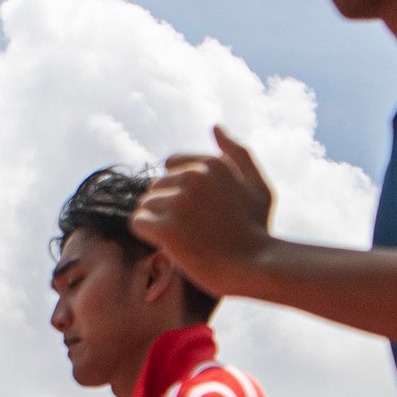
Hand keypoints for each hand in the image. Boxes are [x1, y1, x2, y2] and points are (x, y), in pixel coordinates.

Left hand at [133, 130, 278, 295]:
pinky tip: (170, 246)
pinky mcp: (166, 227)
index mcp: (212, 163)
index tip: (200, 212)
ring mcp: (179, 201)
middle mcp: (194, 177)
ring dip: (157, 223)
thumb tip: (216, 127)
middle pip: (156, 187)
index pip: (170, 166)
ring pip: (145, 205)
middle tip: (195, 230)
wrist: (255, 268)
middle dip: (168, 208)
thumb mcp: (258, 187)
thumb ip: (238, 154)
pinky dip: (148, 236)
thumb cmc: (257, 231)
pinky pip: (138, 223)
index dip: (180, 191)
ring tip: (184, 239)